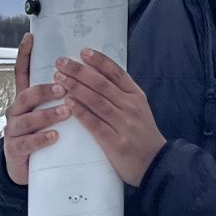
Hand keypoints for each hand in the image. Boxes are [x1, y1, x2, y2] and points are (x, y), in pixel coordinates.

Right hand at [1, 34, 67, 184]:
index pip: (22, 73)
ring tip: (66, 111)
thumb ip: (59, 96)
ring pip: (27, 118)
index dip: (24, 55)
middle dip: (44, 89)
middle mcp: (17, 111)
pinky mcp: (16, 149)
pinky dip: (41, 138)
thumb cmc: (44, 135)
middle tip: (63, 87)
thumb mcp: (48, 112)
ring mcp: (14, 130)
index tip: (30, 38)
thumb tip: (81, 74)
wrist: (28, 169)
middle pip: (26, 94)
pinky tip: (55, 136)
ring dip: (47, 113)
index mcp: (26, 99)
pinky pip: (27, 143)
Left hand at [53, 48, 165, 187]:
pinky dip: (81, 111)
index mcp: (136, 96)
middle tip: (61, 63)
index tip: (83, 52)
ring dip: (76, 87)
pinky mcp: (116, 142)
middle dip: (79, 71)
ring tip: (60, 78)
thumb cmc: (142, 134)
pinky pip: (95, 123)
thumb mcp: (138, 108)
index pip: (116, 73)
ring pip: (96, 100)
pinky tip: (68, 102)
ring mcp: (124, 124)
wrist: (156, 163)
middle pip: (102, 84)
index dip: (99, 60)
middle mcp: (131, 107)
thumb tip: (95, 74)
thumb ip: (121, 93)